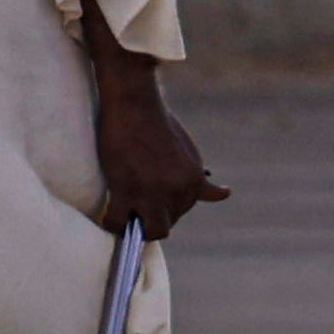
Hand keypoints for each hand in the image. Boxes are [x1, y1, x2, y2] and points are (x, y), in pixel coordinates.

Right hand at [90, 61, 227, 238]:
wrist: (135, 102)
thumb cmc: (158, 123)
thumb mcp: (189, 153)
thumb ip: (200, 179)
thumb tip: (225, 194)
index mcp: (195, 180)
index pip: (183, 210)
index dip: (165, 205)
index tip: (152, 195)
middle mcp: (178, 190)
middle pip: (167, 223)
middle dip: (152, 216)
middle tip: (136, 201)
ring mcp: (152, 193)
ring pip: (150, 231)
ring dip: (136, 227)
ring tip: (124, 214)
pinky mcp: (126, 190)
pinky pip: (117, 223)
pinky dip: (112, 222)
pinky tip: (109, 214)